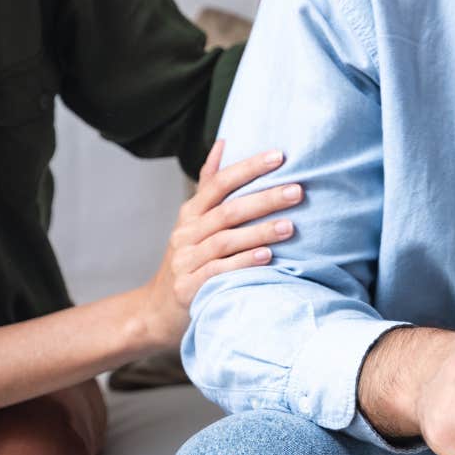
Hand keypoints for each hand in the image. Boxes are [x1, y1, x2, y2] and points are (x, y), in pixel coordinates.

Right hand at [138, 141, 298, 348]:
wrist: (157, 311)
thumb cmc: (188, 261)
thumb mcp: (194, 222)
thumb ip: (209, 185)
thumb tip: (223, 142)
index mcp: (190, 213)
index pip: (219, 182)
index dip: (248, 168)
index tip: (279, 156)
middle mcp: (186, 233)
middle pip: (228, 210)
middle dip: (265, 198)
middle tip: (298, 190)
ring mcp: (185, 261)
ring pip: (225, 240)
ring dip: (260, 232)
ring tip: (290, 226)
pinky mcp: (188, 288)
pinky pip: (219, 271)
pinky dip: (244, 262)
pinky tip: (267, 257)